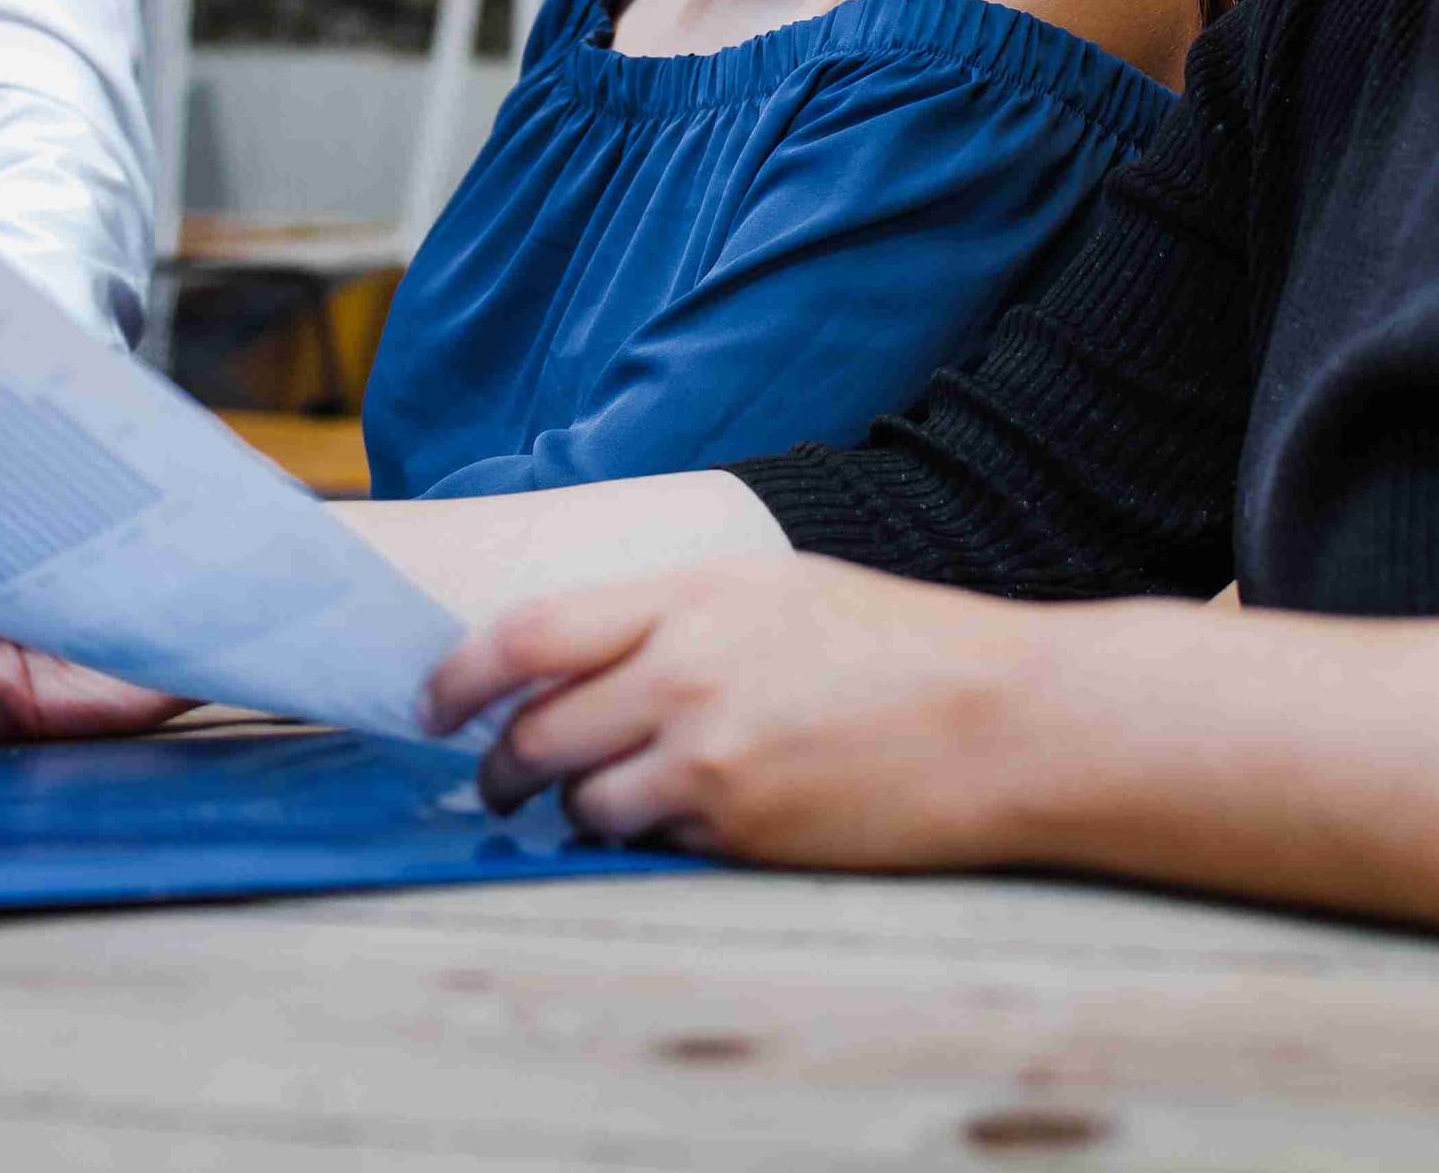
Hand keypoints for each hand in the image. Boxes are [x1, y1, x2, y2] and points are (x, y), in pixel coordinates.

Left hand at [420, 554, 1058, 866]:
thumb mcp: (778, 590)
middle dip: (501, 767)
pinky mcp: (741, 830)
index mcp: (693, 594)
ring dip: (575, 813)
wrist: (1005, 719)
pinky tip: (686, 825)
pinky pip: (651, 847)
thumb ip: (675, 617)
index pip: (528, 633)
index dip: (458, 675)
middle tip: (497, 782)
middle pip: (536, 731)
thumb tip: (580, 657)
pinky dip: (648, 842)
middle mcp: (686, 671)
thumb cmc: (903, 646)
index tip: (433, 703)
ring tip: (600, 808)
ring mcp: (710, 757)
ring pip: (583, 803)